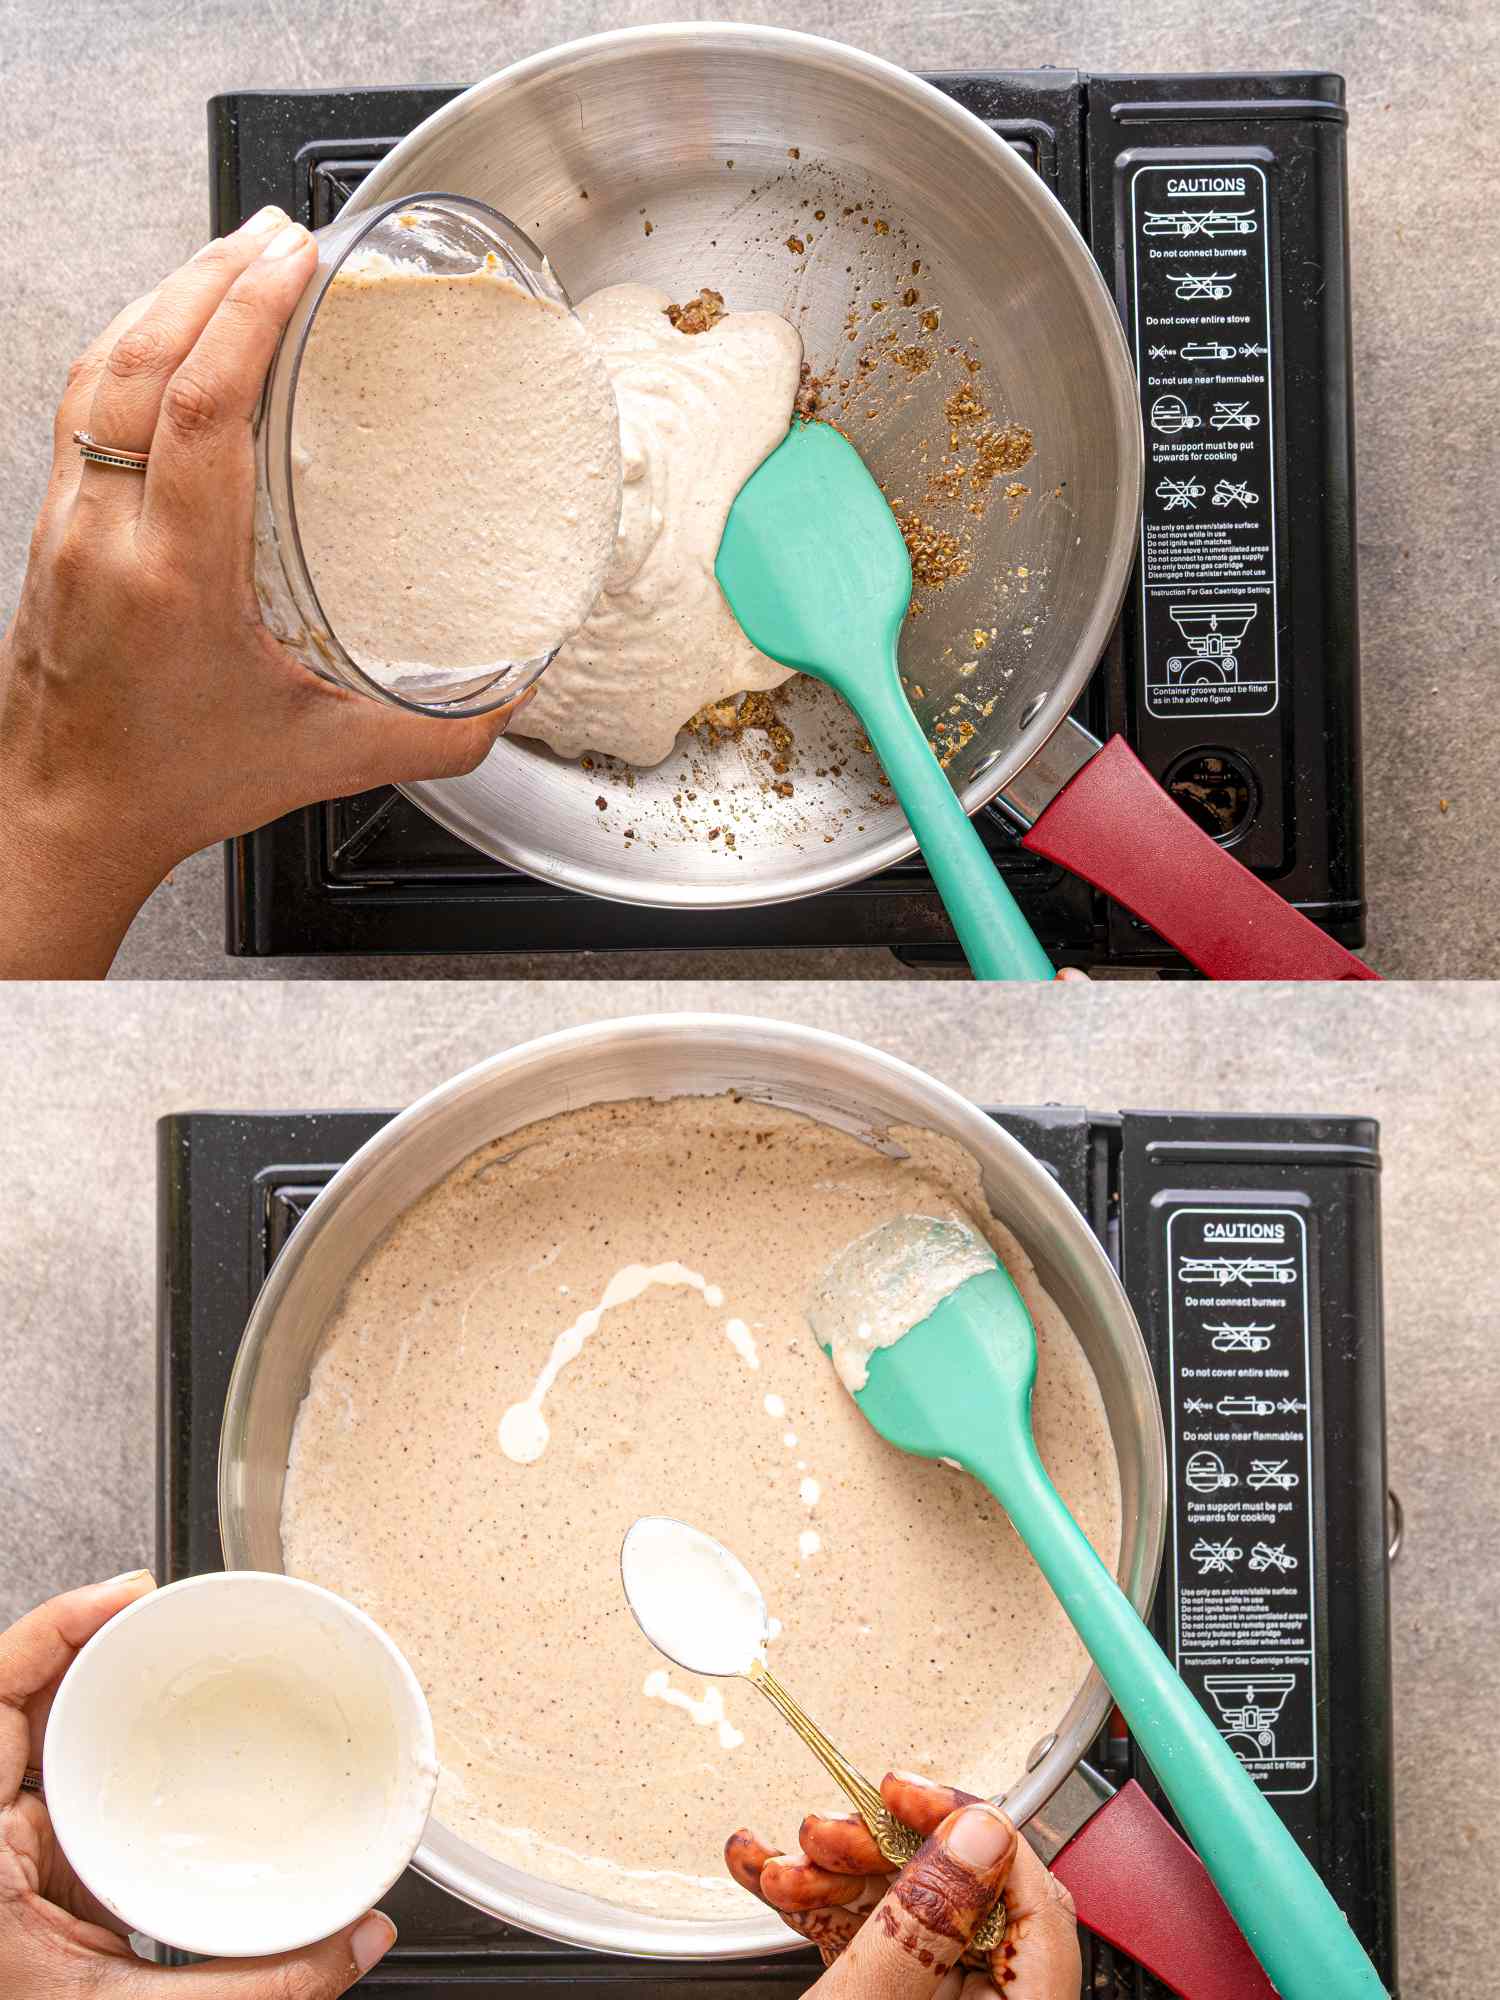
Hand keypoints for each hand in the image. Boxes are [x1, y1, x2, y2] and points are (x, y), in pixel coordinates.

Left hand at [0, 205, 526, 976]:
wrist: (65, 815)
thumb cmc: (173, 786)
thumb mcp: (326, 761)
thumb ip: (437, 736)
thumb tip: (516, 697)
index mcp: (174, 578)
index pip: (199, 405)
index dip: (249, 316)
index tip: (299, 263)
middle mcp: (107, 533)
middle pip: (144, 358)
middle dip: (213, 277)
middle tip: (282, 235)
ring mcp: (68, 520)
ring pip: (103, 367)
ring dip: (168, 297)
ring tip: (235, 256)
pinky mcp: (54, 523)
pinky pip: (85, 401)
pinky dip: (134, 344)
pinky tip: (173, 331)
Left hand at [0, 1571, 395, 1995]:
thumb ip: (256, 1984)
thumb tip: (357, 1938)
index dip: (53, 1628)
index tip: (127, 1594)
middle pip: (24, 1707)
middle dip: (94, 1649)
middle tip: (167, 1618)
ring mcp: (1, 1857)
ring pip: (39, 1745)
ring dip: (96, 1700)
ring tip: (161, 1663)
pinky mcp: (23, 1881)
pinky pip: (56, 1792)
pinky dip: (102, 1756)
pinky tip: (146, 1750)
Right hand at [727, 1771, 1078, 1999]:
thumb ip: (923, 1918)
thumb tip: (975, 1831)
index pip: (1035, 1898)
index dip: (970, 1826)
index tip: (904, 1792)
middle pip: (963, 1896)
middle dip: (878, 1851)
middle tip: (823, 1834)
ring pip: (909, 1912)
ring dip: (834, 1875)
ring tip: (778, 1866)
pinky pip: (875, 1942)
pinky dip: (823, 1909)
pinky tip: (771, 1881)